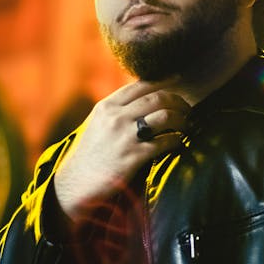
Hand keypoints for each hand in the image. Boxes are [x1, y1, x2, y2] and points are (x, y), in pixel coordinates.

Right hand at [54, 80, 189, 220]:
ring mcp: (125, 136)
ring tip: (186, 124)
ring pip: (165, 116)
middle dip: (177, 101)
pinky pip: (164, 142)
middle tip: (186, 108)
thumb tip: (142, 97)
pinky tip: (179, 141)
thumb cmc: (90, 154)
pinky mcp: (134, 156)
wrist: (76, 184)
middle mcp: (116, 117)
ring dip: (181, 119)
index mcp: (107, 106)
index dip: (163, 80)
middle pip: (157, 98)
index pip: (140, 85)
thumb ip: (116, 110)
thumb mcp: (97, 123)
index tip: (177, 79)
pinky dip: (176, 140)